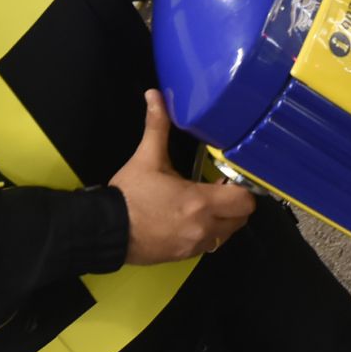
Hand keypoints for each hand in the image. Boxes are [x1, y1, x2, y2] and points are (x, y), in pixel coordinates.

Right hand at [110, 91, 255, 263]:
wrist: (106, 230)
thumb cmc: (129, 195)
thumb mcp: (146, 158)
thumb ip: (156, 126)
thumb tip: (155, 95)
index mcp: (199, 202)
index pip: (245, 201)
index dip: (242, 188)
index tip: (228, 178)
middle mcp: (203, 227)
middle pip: (241, 219)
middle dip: (234, 205)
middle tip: (218, 190)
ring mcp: (194, 245)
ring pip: (225, 234)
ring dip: (222, 221)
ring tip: (203, 205)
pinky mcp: (184, 256)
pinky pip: (208, 245)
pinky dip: (206, 234)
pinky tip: (189, 220)